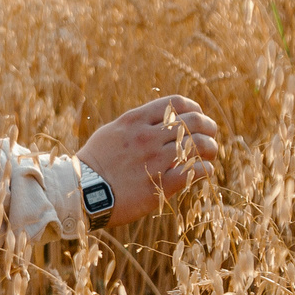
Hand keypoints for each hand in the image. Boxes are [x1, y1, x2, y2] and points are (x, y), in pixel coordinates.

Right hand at [77, 94, 219, 225]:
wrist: (84, 191)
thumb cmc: (95, 163)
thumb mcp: (112, 132)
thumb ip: (136, 125)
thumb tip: (156, 121)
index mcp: (136, 120)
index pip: (176, 103)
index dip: (194, 108)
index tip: (197, 115)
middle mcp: (148, 136)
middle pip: (193, 122)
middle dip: (208, 126)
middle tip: (211, 134)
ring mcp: (156, 159)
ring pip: (199, 145)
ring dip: (211, 147)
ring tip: (211, 153)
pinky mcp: (162, 184)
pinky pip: (196, 170)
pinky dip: (206, 168)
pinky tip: (205, 170)